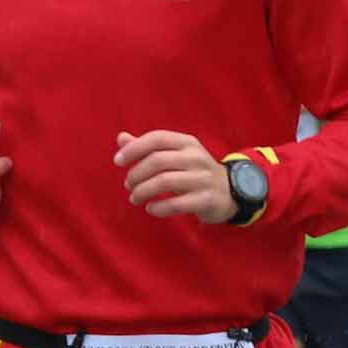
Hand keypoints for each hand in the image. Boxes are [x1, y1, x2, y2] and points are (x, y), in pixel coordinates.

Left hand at [114, 130, 230, 219]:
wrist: (230, 192)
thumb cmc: (194, 172)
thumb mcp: (175, 156)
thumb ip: (149, 148)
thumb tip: (121, 138)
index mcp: (187, 143)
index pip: (156, 138)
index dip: (134, 149)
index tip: (118, 161)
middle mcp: (196, 157)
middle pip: (158, 161)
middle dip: (136, 174)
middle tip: (128, 185)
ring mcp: (203, 178)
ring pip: (165, 182)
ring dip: (143, 191)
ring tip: (135, 198)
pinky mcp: (207, 199)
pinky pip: (177, 204)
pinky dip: (158, 208)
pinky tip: (150, 209)